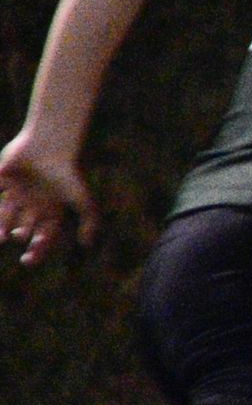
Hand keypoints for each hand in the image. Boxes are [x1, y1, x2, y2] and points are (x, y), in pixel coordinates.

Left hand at [0, 131, 96, 266]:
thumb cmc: (68, 172)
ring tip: (2, 236)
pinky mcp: (3, 178)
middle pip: (23, 228)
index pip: (43, 237)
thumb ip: (90, 221)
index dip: (36, 251)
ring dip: (1, 227)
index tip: (27, 260)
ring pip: (5, 215)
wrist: (49, 143)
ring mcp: (17, 191)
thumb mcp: (83, 199)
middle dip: (18, 236)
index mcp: (52, 209)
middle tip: (18, 235)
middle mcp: (34, 203)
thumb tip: (87, 245)